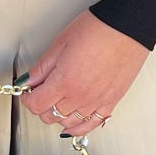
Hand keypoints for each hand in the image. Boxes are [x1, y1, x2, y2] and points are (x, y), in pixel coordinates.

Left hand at [19, 10, 149, 134]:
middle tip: (40, 93)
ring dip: (58, 115)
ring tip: (57, 102)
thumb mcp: (61, 43)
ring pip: (69, 122)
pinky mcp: (112, 101)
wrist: (128, 27)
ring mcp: (97, 101)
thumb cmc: (99, 29)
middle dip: (41, 106)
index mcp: (65, 81)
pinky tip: (73, 125)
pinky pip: (92, 124)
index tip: (27, 92)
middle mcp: (80, 96)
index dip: (28, 99)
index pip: (37, 105)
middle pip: (51, 116)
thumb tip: (29, 80)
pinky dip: (80, 127)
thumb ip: (43, 67)